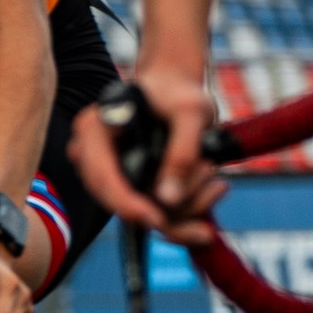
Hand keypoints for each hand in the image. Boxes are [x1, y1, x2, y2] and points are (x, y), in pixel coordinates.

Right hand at [70, 55, 222, 232]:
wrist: (177, 93)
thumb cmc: (178, 94)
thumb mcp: (190, 112)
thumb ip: (183, 150)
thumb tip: (168, 199)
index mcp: (95, 131)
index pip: (102, 177)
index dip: (126, 203)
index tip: (158, 219)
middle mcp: (94, 159)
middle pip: (125, 204)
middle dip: (175, 205)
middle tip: (218, 185)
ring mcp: (113, 178)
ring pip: (148, 215)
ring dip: (191, 203)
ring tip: (214, 170)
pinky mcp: (133, 192)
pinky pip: (158, 215)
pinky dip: (191, 209)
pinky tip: (215, 187)